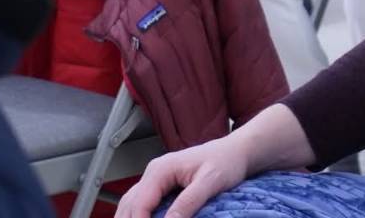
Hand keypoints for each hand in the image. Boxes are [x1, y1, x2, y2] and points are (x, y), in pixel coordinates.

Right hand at [116, 135, 250, 217]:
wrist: (235, 152)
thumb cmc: (226, 162)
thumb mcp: (210, 182)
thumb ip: (188, 202)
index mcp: (160, 170)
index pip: (139, 204)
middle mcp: (153, 173)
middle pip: (130, 205)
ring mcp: (155, 179)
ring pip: (131, 204)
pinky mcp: (161, 187)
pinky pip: (142, 204)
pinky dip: (138, 216)